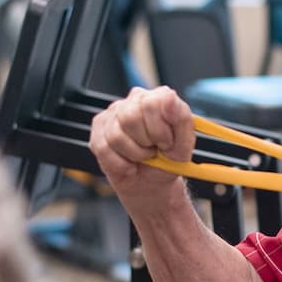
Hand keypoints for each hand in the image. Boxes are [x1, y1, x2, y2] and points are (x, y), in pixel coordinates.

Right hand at [91, 86, 195, 202]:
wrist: (152, 183)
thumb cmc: (167, 161)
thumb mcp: (183, 147)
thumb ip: (181, 121)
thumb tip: (169, 98)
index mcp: (159, 97)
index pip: (154, 102)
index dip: (160, 129)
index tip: (167, 143)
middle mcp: (135, 99)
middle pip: (131, 117)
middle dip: (146, 143)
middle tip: (154, 151)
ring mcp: (114, 113)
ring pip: (116, 135)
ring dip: (135, 155)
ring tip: (143, 157)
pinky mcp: (98, 130)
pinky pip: (104, 148)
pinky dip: (121, 164)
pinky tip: (129, 164)